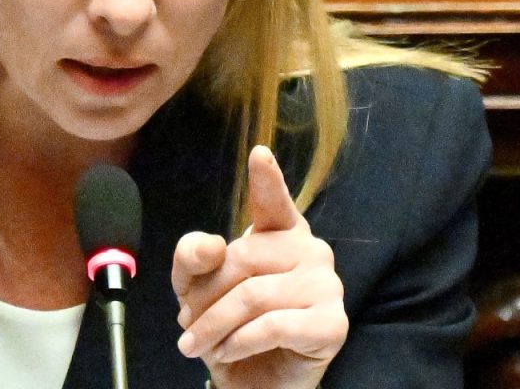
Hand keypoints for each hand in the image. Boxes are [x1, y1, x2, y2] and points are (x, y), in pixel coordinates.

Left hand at [169, 145, 346, 388]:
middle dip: (203, 297)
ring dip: (214, 326)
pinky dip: (239, 343)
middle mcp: (310, 251)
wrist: (253, 382)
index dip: (266, 180)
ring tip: (197, 343)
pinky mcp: (333, 324)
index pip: (273, 202)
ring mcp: (328, 286)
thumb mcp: (196, 289)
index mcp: (281, 233)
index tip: (258, 154)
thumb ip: (193, 259)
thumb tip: (211, 245)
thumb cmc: (230, 326)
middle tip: (186, 322)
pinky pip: (273, 325)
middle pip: (241, 259)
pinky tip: (226, 352)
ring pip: (253, 296)